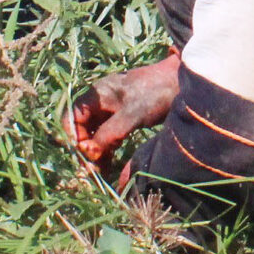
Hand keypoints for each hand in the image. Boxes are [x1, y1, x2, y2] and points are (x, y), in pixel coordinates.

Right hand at [69, 54, 179, 188]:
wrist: (181, 82)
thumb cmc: (156, 91)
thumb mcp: (132, 113)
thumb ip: (110, 133)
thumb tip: (90, 153)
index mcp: (97, 94)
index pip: (72, 117)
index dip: (73, 137)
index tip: (83, 154)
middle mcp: (100, 102)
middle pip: (81, 128)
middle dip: (84, 149)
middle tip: (90, 170)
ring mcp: (111, 111)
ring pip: (93, 135)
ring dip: (94, 153)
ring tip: (99, 172)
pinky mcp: (122, 119)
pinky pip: (106, 137)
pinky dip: (106, 150)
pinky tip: (108, 165)